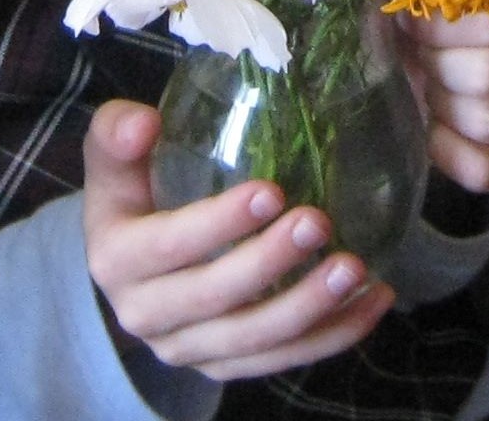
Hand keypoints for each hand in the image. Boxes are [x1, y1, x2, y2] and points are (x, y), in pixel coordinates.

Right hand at [85, 100, 392, 376]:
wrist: (132, 258)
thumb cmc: (134, 190)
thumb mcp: (114, 158)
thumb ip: (116, 133)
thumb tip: (143, 123)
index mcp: (114, 261)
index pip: (167, 247)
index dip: (217, 224)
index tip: (270, 191)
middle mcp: (145, 316)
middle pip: (215, 298)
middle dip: (271, 263)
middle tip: (319, 222)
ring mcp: (188, 348)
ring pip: (254, 339)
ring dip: (309, 308)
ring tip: (355, 268)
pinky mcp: (226, 364)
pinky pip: (283, 358)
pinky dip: (333, 334)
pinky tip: (374, 299)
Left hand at [398, 9, 488, 193]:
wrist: (442, 52)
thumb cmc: (435, 15)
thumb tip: (406, 8)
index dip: (439, 31)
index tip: (416, 25)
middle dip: (439, 70)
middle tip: (427, 59)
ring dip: (444, 107)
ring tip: (436, 88)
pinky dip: (449, 152)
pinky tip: (437, 129)